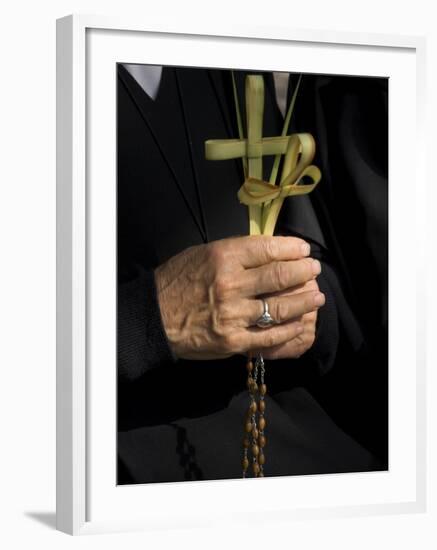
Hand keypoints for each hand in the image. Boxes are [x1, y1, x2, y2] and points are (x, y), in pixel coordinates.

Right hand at [154, 235, 324, 359]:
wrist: (154, 317)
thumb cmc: (177, 281)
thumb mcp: (202, 254)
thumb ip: (236, 252)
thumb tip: (270, 251)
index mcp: (222, 257)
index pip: (268, 249)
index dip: (292, 249)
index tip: (304, 250)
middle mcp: (231, 284)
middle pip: (279, 276)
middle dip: (304, 272)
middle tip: (314, 270)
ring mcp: (233, 315)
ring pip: (280, 306)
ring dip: (304, 301)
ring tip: (317, 296)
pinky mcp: (233, 341)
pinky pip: (270, 336)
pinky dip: (289, 329)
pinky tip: (300, 322)